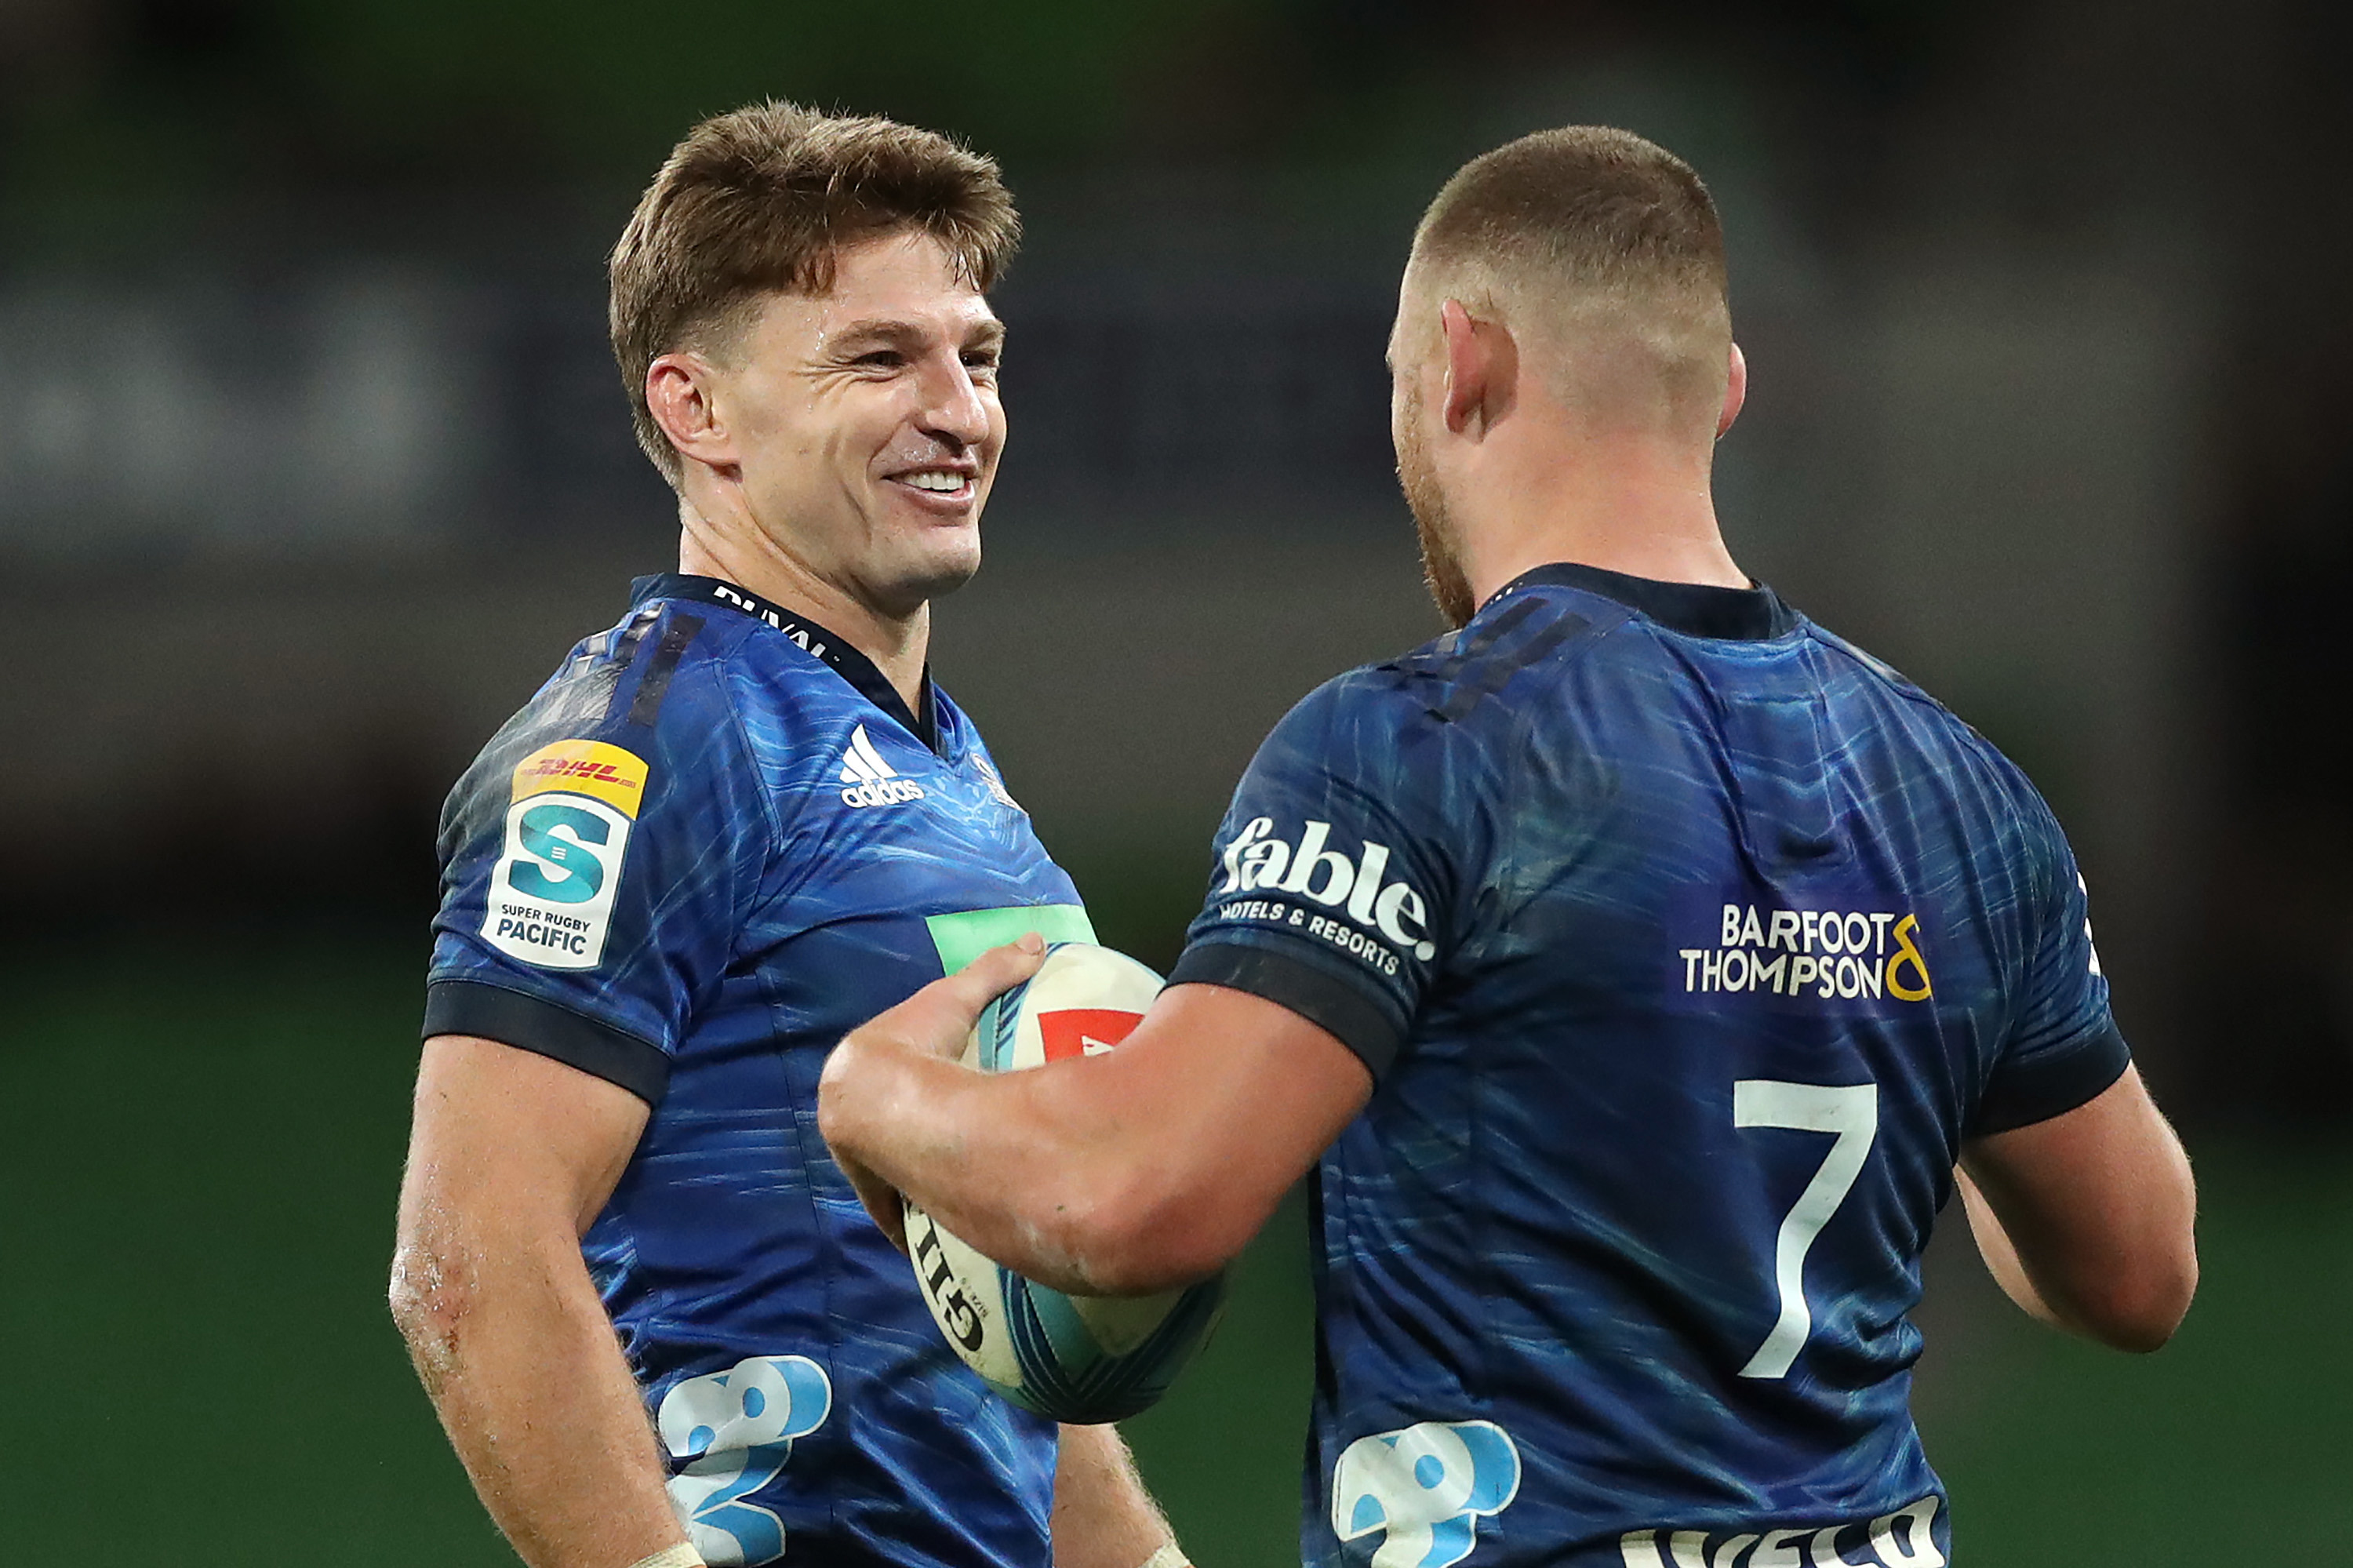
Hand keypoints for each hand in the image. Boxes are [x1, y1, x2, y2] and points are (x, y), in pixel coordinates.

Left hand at [820, 933, 1050, 1250]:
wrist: (881, 1100)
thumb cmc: (913, 1044)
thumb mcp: (956, 999)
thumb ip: (993, 971)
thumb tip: (1037, 942)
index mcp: (866, 1079)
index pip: (886, 1092)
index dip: (908, 1099)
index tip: (939, 1106)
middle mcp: (855, 1128)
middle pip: (887, 1143)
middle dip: (910, 1152)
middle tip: (958, 1156)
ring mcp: (867, 1168)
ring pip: (894, 1181)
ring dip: (917, 1189)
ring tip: (961, 1194)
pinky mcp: (882, 1201)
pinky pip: (905, 1217)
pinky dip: (922, 1223)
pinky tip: (947, 1230)